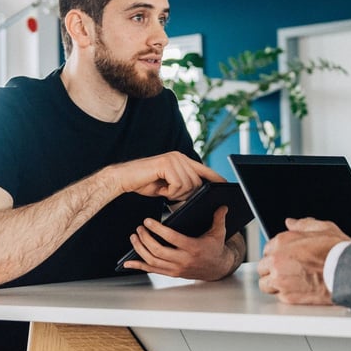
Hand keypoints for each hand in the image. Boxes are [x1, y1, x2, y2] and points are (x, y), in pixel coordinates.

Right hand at [106, 151, 224, 200]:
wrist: (124, 178)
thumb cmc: (145, 182)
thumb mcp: (168, 185)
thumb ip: (182, 185)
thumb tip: (196, 192)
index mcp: (181, 160)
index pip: (203, 169)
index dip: (215, 176)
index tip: (225, 183)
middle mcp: (179, 157)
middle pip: (197, 182)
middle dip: (186, 193)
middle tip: (169, 193)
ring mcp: (173, 159)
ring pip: (188, 185)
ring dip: (176, 193)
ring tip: (163, 190)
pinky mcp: (166, 164)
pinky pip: (178, 185)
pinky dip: (169, 192)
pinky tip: (160, 188)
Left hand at [122, 206, 241, 280]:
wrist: (217, 269)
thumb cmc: (215, 249)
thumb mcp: (219, 233)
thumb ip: (218, 218)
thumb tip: (222, 205)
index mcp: (193, 248)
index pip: (172, 238)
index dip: (158, 229)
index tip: (148, 221)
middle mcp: (183, 260)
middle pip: (158, 251)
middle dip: (146, 238)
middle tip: (139, 228)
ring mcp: (176, 269)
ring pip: (153, 261)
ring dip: (140, 249)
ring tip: (134, 237)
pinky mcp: (172, 273)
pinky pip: (153, 271)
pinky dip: (139, 266)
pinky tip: (128, 263)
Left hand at [257, 217, 349, 304]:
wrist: (346, 273)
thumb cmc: (337, 252)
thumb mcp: (323, 228)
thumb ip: (303, 224)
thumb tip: (291, 222)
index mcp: (282, 242)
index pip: (267, 249)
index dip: (277, 254)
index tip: (285, 257)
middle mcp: (277, 260)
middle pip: (263, 267)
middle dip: (272, 269)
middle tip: (287, 270)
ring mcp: (281, 279)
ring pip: (265, 284)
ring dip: (274, 283)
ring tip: (290, 281)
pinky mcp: (288, 296)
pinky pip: (278, 296)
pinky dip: (286, 294)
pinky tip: (298, 289)